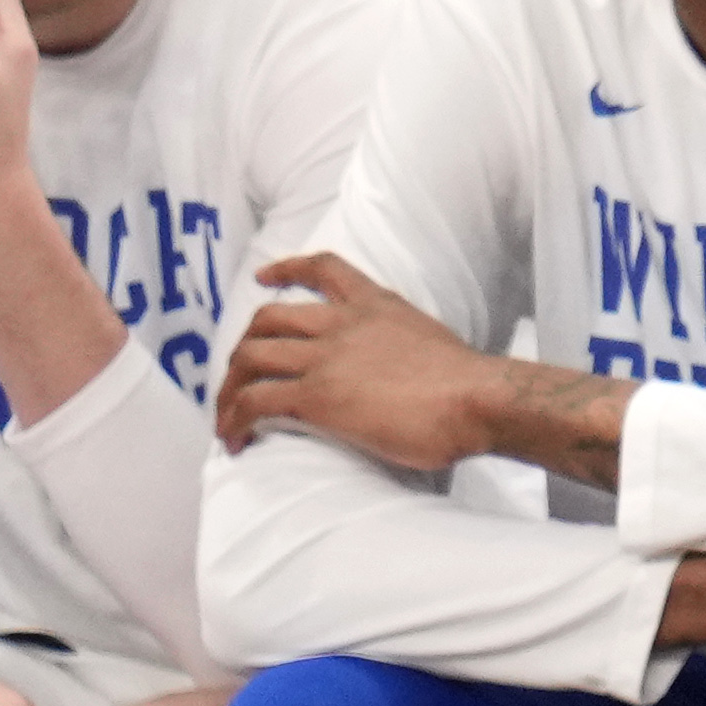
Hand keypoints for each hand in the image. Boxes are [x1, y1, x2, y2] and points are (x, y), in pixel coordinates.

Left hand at [213, 252, 498, 467]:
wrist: (480, 399)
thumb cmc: (474, 386)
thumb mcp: (435, 345)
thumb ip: (408, 350)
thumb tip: (411, 380)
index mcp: (376, 306)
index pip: (324, 269)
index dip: (286, 269)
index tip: (265, 277)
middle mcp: (342, 325)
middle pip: (268, 319)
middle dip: (244, 346)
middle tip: (240, 374)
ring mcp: (326, 359)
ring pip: (250, 358)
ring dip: (228, 387)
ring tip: (225, 414)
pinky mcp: (316, 397)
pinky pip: (256, 401)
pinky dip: (235, 418)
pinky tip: (234, 437)